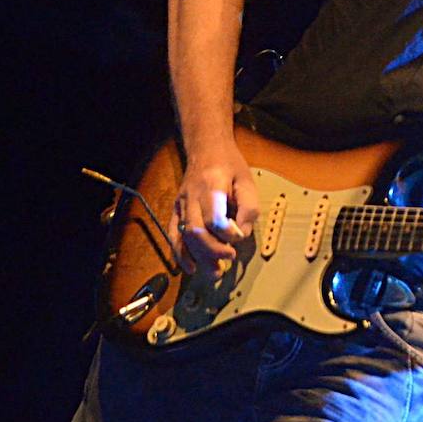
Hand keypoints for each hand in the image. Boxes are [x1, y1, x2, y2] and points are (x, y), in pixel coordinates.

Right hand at [166, 142, 258, 277]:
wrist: (206, 149)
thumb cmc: (229, 166)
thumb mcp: (247, 181)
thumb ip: (248, 208)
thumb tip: (242, 234)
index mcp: (212, 185)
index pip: (214, 217)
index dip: (227, 233)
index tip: (238, 238)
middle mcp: (192, 196)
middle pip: (197, 231)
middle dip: (213, 251)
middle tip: (229, 258)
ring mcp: (181, 204)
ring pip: (184, 236)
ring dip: (199, 258)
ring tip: (215, 272)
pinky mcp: (176, 210)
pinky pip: (174, 235)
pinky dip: (180, 254)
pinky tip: (191, 267)